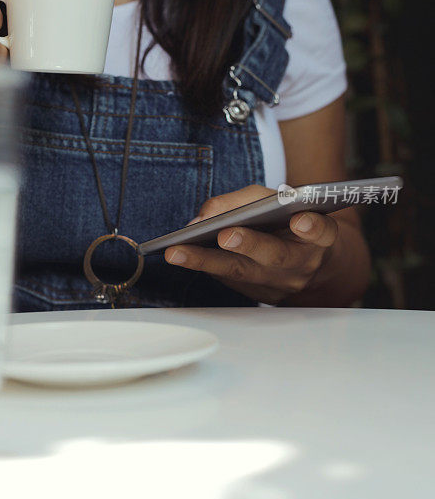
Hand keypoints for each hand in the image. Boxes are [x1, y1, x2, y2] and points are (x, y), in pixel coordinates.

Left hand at [164, 184, 338, 303]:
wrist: (311, 264)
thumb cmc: (288, 221)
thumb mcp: (276, 201)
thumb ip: (243, 201)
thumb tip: (202, 218)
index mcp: (317, 236)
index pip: (321, 231)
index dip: (312, 227)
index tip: (300, 221)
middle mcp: (302, 263)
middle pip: (275, 256)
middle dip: (248, 245)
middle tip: (225, 235)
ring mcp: (280, 285)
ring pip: (242, 274)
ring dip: (207, 262)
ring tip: (178, 252)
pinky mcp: (259, 297)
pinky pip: (228, 281)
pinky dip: (204, 267)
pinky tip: (182, 257)